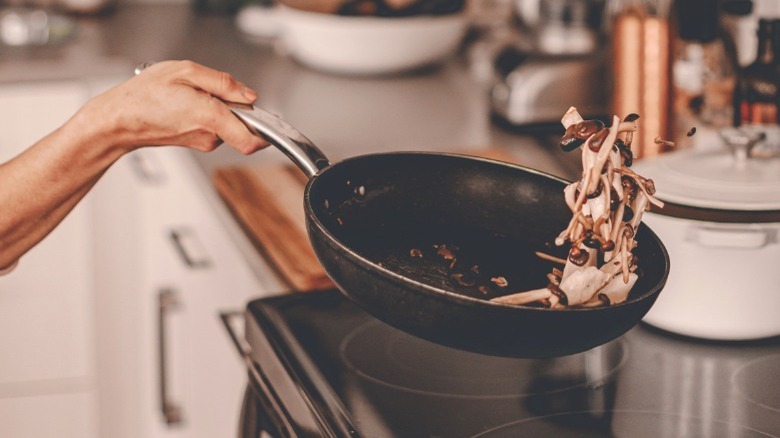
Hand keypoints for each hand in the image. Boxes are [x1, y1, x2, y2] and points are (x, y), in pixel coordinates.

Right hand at [76, 60, 268, 154]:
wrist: (120, 119)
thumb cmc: (145, 95)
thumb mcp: (186, 71)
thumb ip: (223, 83)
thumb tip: (249, 95)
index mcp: (211, 117)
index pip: (253, 139)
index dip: (267, 130)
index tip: (270, 118)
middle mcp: (210, 136)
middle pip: (243, 124)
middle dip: (236, 105)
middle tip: (213, 91)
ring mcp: (204, 142)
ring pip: (228, 124)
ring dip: (219, 107)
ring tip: (192, 95)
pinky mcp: (198, 142)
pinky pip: (215, 126)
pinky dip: (208, 113)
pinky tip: (187, 104)